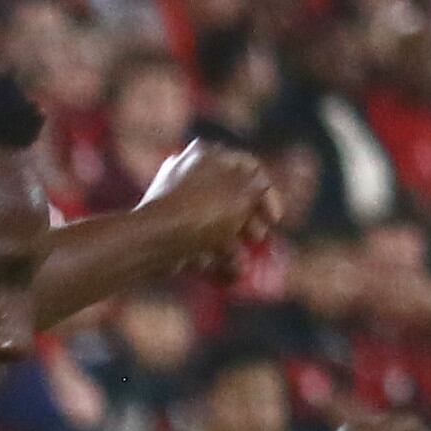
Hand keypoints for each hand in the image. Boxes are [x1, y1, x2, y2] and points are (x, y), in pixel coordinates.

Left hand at [136, 139, 281, 269]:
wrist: (154, 239)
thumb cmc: (204, 211)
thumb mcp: (243, 195)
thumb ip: (259, 188)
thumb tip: (260, 187)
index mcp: (208, 154)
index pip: (250, 167)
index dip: (268, 194)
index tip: (276, 220)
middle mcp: (189, 173)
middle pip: (229, 197)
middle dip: (249, 223)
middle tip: (258, 239)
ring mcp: (174, 203)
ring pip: (212, 223)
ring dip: (232, 247)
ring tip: (241, 266)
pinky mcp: (165, 230)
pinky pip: (194, 241)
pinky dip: (211, 258)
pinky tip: (226, 276)